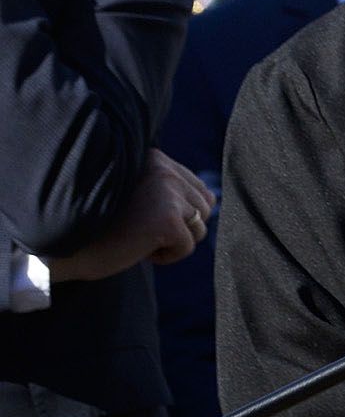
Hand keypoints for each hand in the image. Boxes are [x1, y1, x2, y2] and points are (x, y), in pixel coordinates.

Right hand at [45, 151, 214, 280]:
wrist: (59, 246)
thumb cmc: (95, 225)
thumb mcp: (135, 196)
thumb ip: (167, 191)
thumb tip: (213, 200)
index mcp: (154, 159)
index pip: (198, 189)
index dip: (180, 215)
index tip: (144, 219)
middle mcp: (163, 168)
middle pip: (205, 208)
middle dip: (180, 228)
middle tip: (139, 230)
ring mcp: (167, 191)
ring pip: (200, 228)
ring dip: (172, 242)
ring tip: (137, 237)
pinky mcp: (167, 217)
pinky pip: (187, 247)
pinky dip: (167, 257)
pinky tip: (137, 249)